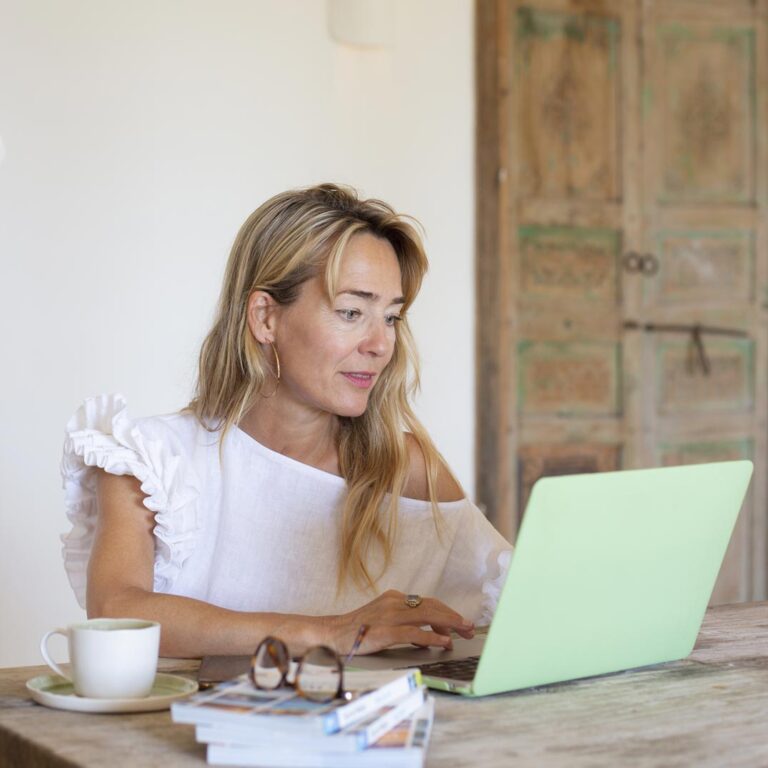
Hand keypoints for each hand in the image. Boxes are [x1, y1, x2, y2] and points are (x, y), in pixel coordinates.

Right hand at [323, 590, 474, 654]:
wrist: (331, 634)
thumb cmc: (358, 630)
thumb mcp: (383, 619)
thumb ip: (405, 623)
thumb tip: (430, 634)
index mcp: (394, 598)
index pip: (428, 602)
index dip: (447, 612)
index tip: (460, 623)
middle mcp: (394, 602)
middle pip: (432, 606)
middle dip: (454, 617)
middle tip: (469, 627)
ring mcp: (389, 616)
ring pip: (427, 615)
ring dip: (449, 624)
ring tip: (463, 632)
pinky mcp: (384, 631)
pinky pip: (413, 633)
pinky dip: (431, 637)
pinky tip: (443, 642)